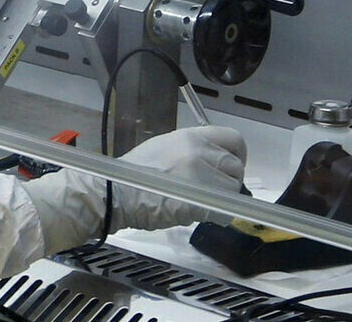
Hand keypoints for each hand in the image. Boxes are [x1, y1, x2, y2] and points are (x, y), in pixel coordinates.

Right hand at [23, 127, 246, 254]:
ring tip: (198, 201)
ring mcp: (204, 177)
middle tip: (209, 189)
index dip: (236, 154)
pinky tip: (198, 213)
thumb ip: (190, 150)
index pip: (235, 139)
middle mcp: (201, 152)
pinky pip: (226, 211)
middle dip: (227, 179)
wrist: (115, 194)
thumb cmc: (132, 173)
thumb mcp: (162, 147)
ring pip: (233, 190)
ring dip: (221, 198)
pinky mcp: (204, 202)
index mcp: (191, 137)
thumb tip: (210, 161)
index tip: (226, 166)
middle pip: (236, 167)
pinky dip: (217, 216)